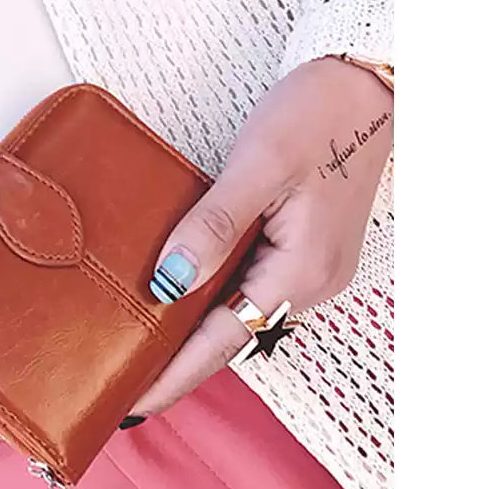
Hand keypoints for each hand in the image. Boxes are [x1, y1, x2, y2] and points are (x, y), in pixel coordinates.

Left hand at [130, 57, 393, 418]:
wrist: (366, 83)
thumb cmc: (317, 113)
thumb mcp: (257, 165)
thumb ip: (213, 226)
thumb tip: (170, 282)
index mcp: (302, 269)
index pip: (224, 341)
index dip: (175, 375)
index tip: (131, 406)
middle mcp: (312, 281)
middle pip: (233, 335)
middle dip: (179, 362)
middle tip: (123, 383)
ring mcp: (312, 267)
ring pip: (242, 312)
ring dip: (196, 331)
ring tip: (142, 348)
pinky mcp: (306, 250)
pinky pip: (252, 286)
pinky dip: (214, 298)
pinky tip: (182, 295)